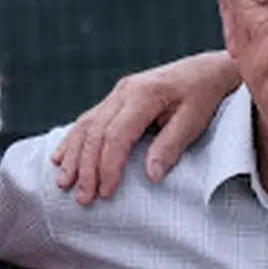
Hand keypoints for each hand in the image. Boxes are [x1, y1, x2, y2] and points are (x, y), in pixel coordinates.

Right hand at [51, 51, 240, 202]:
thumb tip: (151, 177)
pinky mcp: (116, 98)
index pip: (116, 136)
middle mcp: (125, 91)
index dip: (108, 166)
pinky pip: (89, 120)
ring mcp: (118, 93)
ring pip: (86, 125)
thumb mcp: (194, 121)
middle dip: (86, 168)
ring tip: (64, 183)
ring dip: (73, 156)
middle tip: (83, 198)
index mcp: (144, 94)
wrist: (206, 70)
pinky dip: (73, 140)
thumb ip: (170, 146)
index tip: (106, 192)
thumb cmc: (203, 96)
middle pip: (95, 133)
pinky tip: (60, 158)